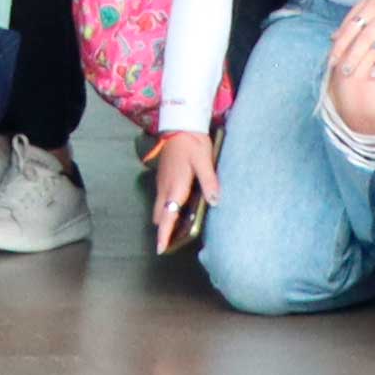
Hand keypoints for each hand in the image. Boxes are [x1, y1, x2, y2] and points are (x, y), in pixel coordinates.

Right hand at [147, 127, 217, 248]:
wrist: (179, 126)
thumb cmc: (193, 144)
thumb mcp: (204, 162)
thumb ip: (209, 182)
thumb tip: (215, 202)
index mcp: (175, 186)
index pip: (167, 215)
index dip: (164, 233)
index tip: (161, 249)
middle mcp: (165, 187)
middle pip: (160, 215)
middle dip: (163, 230)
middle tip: (171, 242)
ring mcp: (162, 182)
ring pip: (160, 207)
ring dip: (165, 219)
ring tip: (176, 229)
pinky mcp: (163, 178)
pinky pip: (162, 199)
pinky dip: (167, 209)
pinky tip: (178, 208)